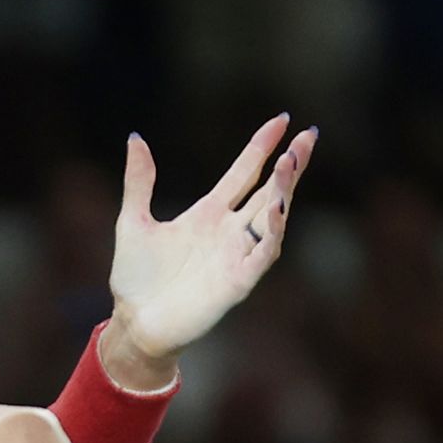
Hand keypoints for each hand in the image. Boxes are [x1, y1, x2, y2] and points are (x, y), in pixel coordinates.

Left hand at [106, 115, 317, 378]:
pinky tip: (276, 208)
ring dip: (284, 191)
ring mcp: (236, 255)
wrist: (134, 323)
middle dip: (290, 165)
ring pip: (272, 217)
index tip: (283, 119)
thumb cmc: (136, 278)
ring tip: (292, 161)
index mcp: (208, 214)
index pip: (244, 172)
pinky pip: (262, 254)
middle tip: (310, 136)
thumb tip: (136, 139)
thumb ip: (139, 182)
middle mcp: (229, 231)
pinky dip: (272, 232)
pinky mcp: (238, 281)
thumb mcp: (132, 221)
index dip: (262, 146)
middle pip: (269, 190)